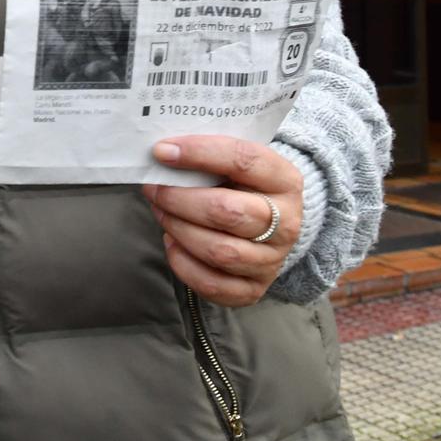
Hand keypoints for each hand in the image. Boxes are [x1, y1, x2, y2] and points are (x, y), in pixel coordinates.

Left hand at [142, 135, 301, 306]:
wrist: (273, 224)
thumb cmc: (244, 186)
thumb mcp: (239, 164)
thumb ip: (209, 156)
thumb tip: (163, 154)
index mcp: (284, 180)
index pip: (243, 160)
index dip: (199, 153)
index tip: (162, 151)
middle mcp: (286, 223)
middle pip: (227, 212)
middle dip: (180, 199)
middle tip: (154, 189)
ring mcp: (272, 260)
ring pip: (219, 251)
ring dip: (179, 229)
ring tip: (161, 213)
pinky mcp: (255, 288)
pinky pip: (213, 284)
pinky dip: (183, 264)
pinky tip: (172, 243)